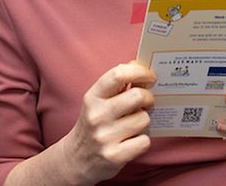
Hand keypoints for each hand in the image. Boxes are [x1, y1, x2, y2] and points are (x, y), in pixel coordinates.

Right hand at [61, 61, 154, 183]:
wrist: (76, 159)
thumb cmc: (93, 125)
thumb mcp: (96, 102)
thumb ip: (115, 85)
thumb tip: (138, 65)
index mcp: (92, 97)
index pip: (117, 75)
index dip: (139, 72)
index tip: (149, 76)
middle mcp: (97, 115)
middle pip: (137, 96)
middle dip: (148, 98)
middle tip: (147, 101)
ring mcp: (105, 137)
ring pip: (144, 119)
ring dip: (144, 121)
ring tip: (135, 123)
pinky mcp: (115, 156)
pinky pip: (144, 141)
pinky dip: (143, 141)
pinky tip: (133, 141)